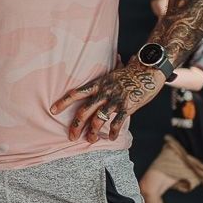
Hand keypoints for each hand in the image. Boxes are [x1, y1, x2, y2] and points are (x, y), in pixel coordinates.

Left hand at [51, 60, 165, 142]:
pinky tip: (112, 138)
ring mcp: (115, 100)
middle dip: (75, 126)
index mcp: (98, 84)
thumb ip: (106, 76)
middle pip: (84, 111)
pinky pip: (117, 122)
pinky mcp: (128, 106)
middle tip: (71, 137)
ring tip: (91, 140)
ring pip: (98, 120)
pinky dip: (113, 132)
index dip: (63, 102)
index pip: (76, 93)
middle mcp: (103, 92)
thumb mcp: (114, 72)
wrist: (149, 69)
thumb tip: (110, 62)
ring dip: (93, 133)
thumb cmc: (131, 71)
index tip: (52, 110)